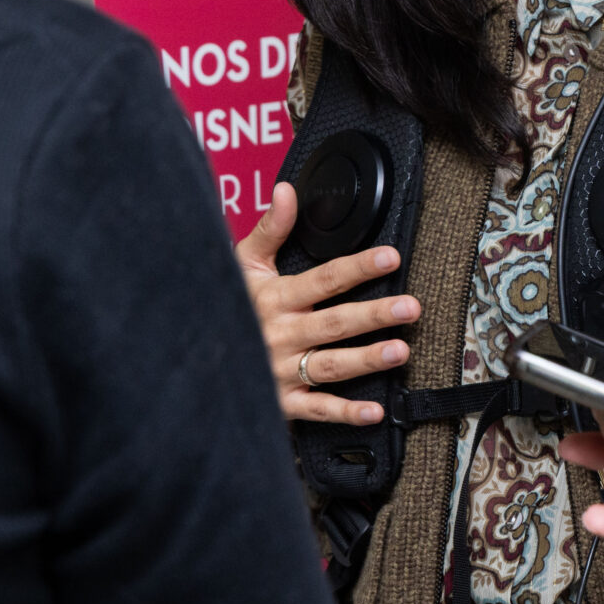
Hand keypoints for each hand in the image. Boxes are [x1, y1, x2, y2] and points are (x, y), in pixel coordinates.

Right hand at [233, 182, 418, 424]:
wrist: (193, 360)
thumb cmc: (226, 306)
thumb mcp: (242, 265)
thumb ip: (269, 228)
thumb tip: (286, 190)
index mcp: (275, 299)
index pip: (323, 280)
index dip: (358, 268)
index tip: (389, 257)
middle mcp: (281, 335)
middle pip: (334, 323)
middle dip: (374, 315)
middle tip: (410, 307)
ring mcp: (281, 370)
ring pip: (330, 365)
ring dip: (366, 360)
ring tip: (400, 351)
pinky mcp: (282, 403)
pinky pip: (316, 409)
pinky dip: (345, 413)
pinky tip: (375, 411)